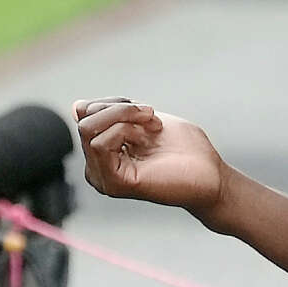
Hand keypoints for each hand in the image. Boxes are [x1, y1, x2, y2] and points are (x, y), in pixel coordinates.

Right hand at [73, 99, 227, 211]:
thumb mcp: (143, 119)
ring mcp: (103, 178)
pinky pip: (100, 144)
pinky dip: (125, 130)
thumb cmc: (185, 150)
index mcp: (103, 154)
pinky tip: (148, 138)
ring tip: (153, 126)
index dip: (113, 102)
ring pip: (88, 129)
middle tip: (150, 115)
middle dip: (119, 107)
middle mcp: (98, 168)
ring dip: (125, 117)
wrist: (210, 174)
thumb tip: (76, 107)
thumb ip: (111, 114)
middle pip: (84, 119)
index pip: (85, 113)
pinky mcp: (114, 184)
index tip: (145, 110)